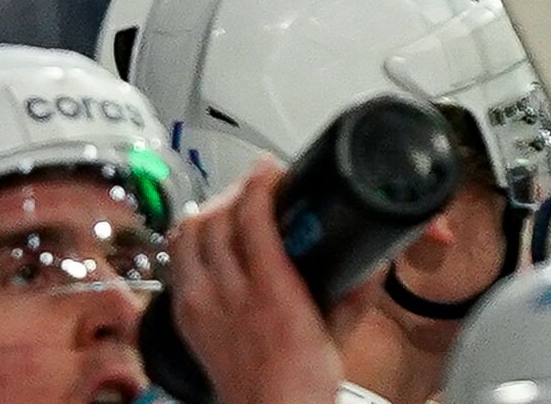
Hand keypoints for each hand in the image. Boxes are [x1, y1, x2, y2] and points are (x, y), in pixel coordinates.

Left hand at [167, 158, 343, 403]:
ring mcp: (200, 304)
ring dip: (208, 212)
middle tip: (253, 189)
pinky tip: (205, 241)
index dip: (259, 182)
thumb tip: (374, 261)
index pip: (252, 216)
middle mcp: (229, 295)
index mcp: (271, 293)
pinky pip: (176, 260)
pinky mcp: (185, 315)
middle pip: (215, 217)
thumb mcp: (338, 333)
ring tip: (227, 209)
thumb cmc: (301, 383)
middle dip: (234, 192)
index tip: (270, 168)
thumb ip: (356, 292)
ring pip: (188, 233)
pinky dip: (190, 241)